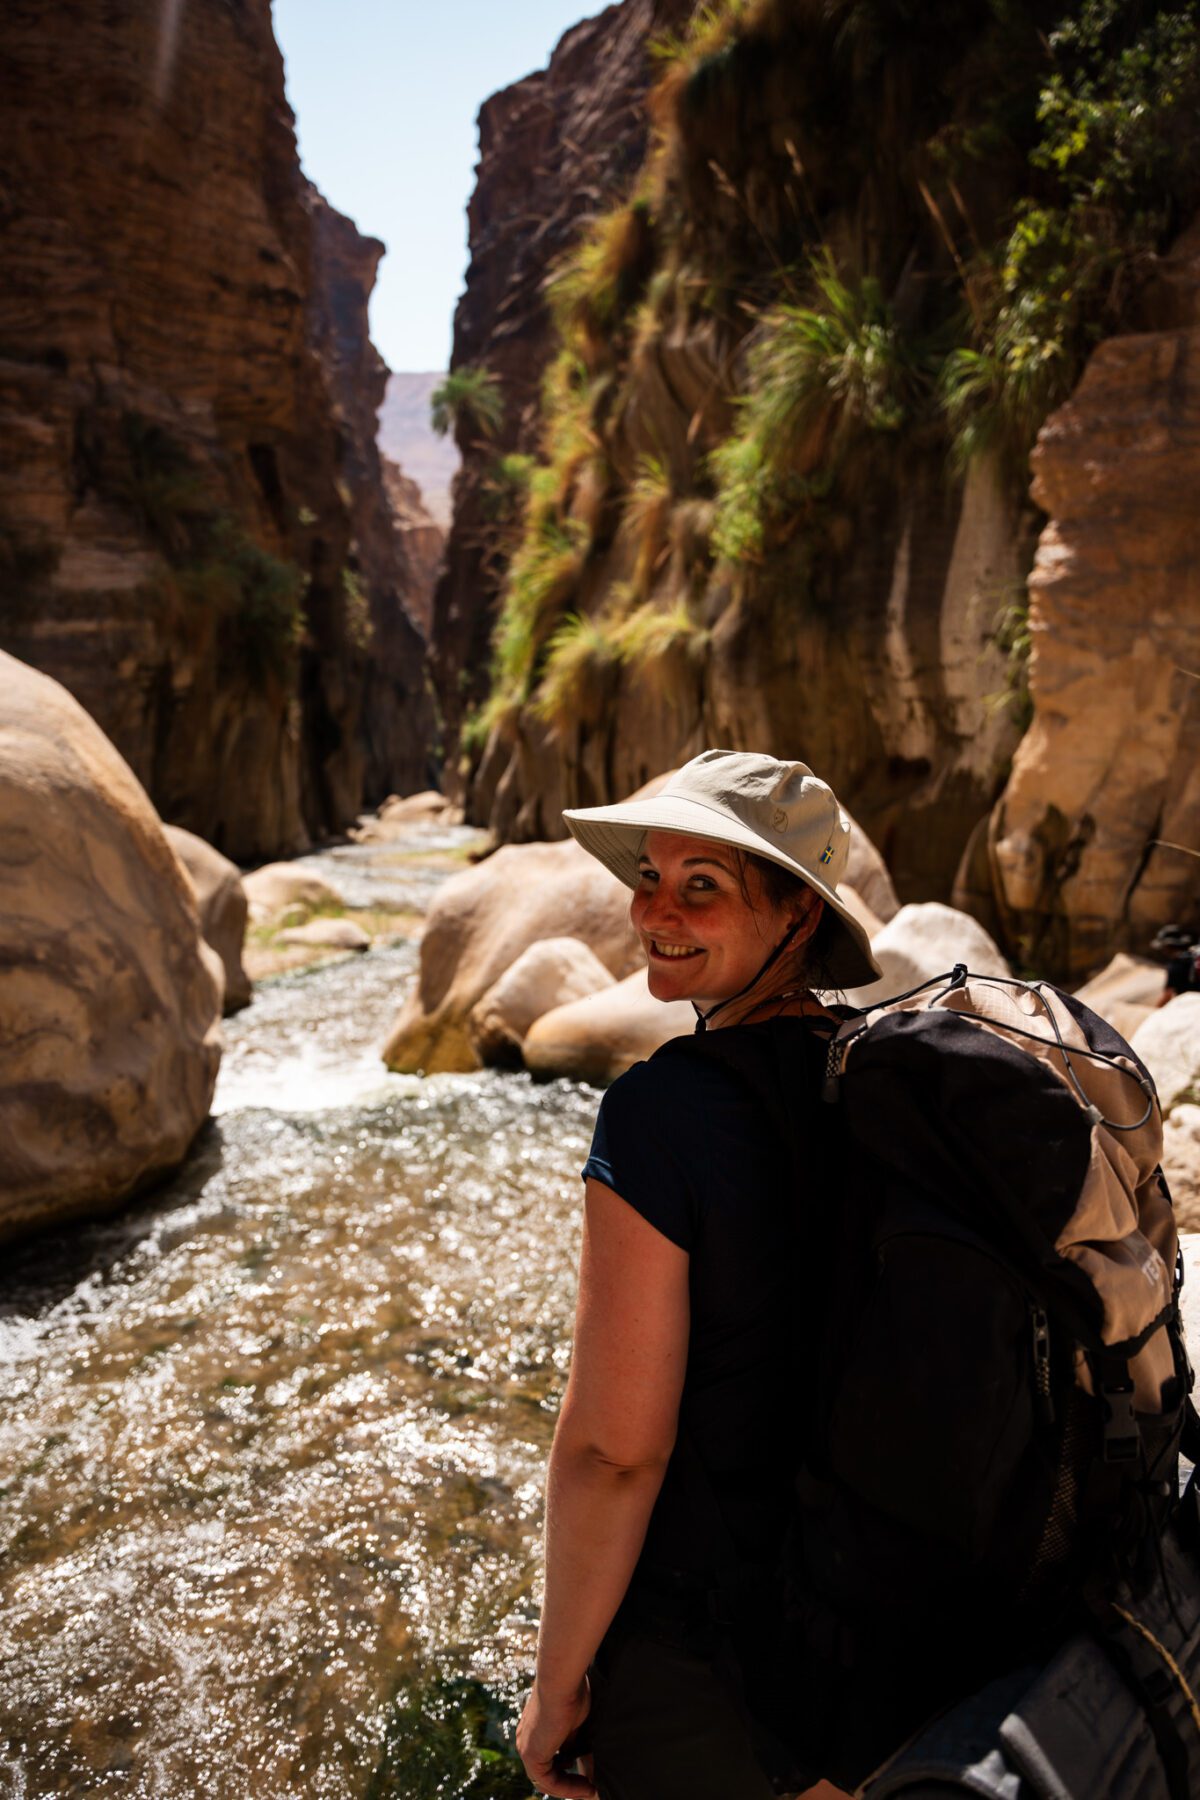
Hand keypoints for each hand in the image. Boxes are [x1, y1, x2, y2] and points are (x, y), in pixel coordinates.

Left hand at [516, 1674, 594, 1798]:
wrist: (561, 1681)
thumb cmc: (571, 1693)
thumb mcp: (576, 1724)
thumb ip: (578, 1746)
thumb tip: (591, 1767)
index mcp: (534, 1730)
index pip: (547, 1758)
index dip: (566, 1770)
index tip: (585, 1775)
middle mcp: (526, 1740)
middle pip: (546, 1772)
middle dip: (568, 1782)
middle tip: (588, 1787)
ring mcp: (526, 1747)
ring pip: (547, 1779)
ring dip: (570, 1788)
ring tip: (590, 1789)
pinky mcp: (531, 1755)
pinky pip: (549, 1782)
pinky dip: (568, 1788)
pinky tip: (586, 1786)